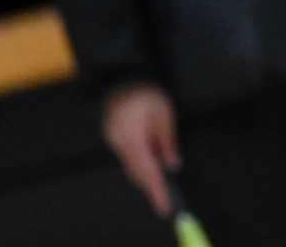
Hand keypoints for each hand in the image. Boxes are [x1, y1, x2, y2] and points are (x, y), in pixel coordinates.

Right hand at [102, 83, 178, 216]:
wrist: (124, 78)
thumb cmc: (148, 93)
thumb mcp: (164, 115)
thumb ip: (168, 142)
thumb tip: (173, 166)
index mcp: (132, 139)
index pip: (146, 171)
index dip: (156, 191)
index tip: (164, 206)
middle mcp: (119, 144)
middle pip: (137, 172)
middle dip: (152, 185)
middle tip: (167, 198)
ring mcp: (113, 141)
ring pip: (132, 166)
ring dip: (147, 174)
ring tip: (163, 185)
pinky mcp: (113, 138)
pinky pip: (129, 157)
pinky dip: (141, 163)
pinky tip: (153, 165)